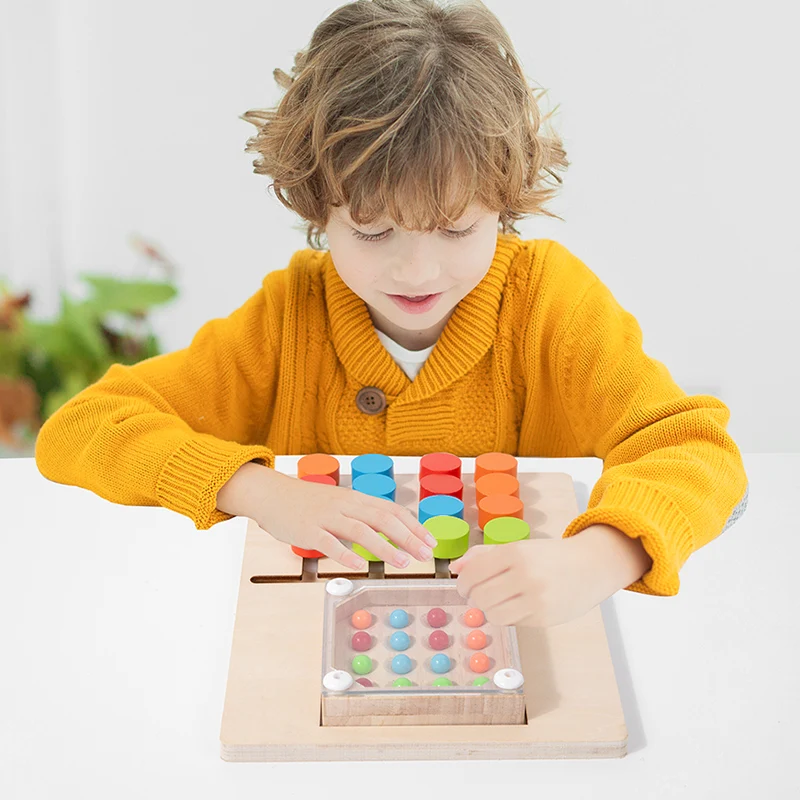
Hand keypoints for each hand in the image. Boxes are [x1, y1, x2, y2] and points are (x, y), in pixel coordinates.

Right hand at [216, 462, 436, 570]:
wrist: (271, 494)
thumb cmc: (307, 503)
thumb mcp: (338, 504)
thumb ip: (360, 517)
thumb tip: (386, 536)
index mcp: (355, 499)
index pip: (391, 510)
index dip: (413, 525)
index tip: (430, 541)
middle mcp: (345, 505)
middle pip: (382, 519)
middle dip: (408, 537)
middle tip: (426, 554)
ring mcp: (326, 517)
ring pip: (360, 530)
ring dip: (384, 547)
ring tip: (402, 562)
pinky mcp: (308, 530)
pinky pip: (329, 542)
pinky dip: (346, 554)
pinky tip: (360, 566)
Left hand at [449, 524, 650, 627]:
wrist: (591, 566)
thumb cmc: (549, 555)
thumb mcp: (517, 547)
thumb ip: (483, 555)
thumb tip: (455, 567)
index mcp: (515, 552)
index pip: (474, 573)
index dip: (462, 583)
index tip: (463, 586)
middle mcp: (525, 575)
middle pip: (480, 596)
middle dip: (474, 598)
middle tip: (478, 595)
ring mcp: (536, 599)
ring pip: (493, 614)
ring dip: (489, 610)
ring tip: (497, 602)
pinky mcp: (544, 618)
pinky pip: (513, 622)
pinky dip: (509, 616)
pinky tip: (517, 606)